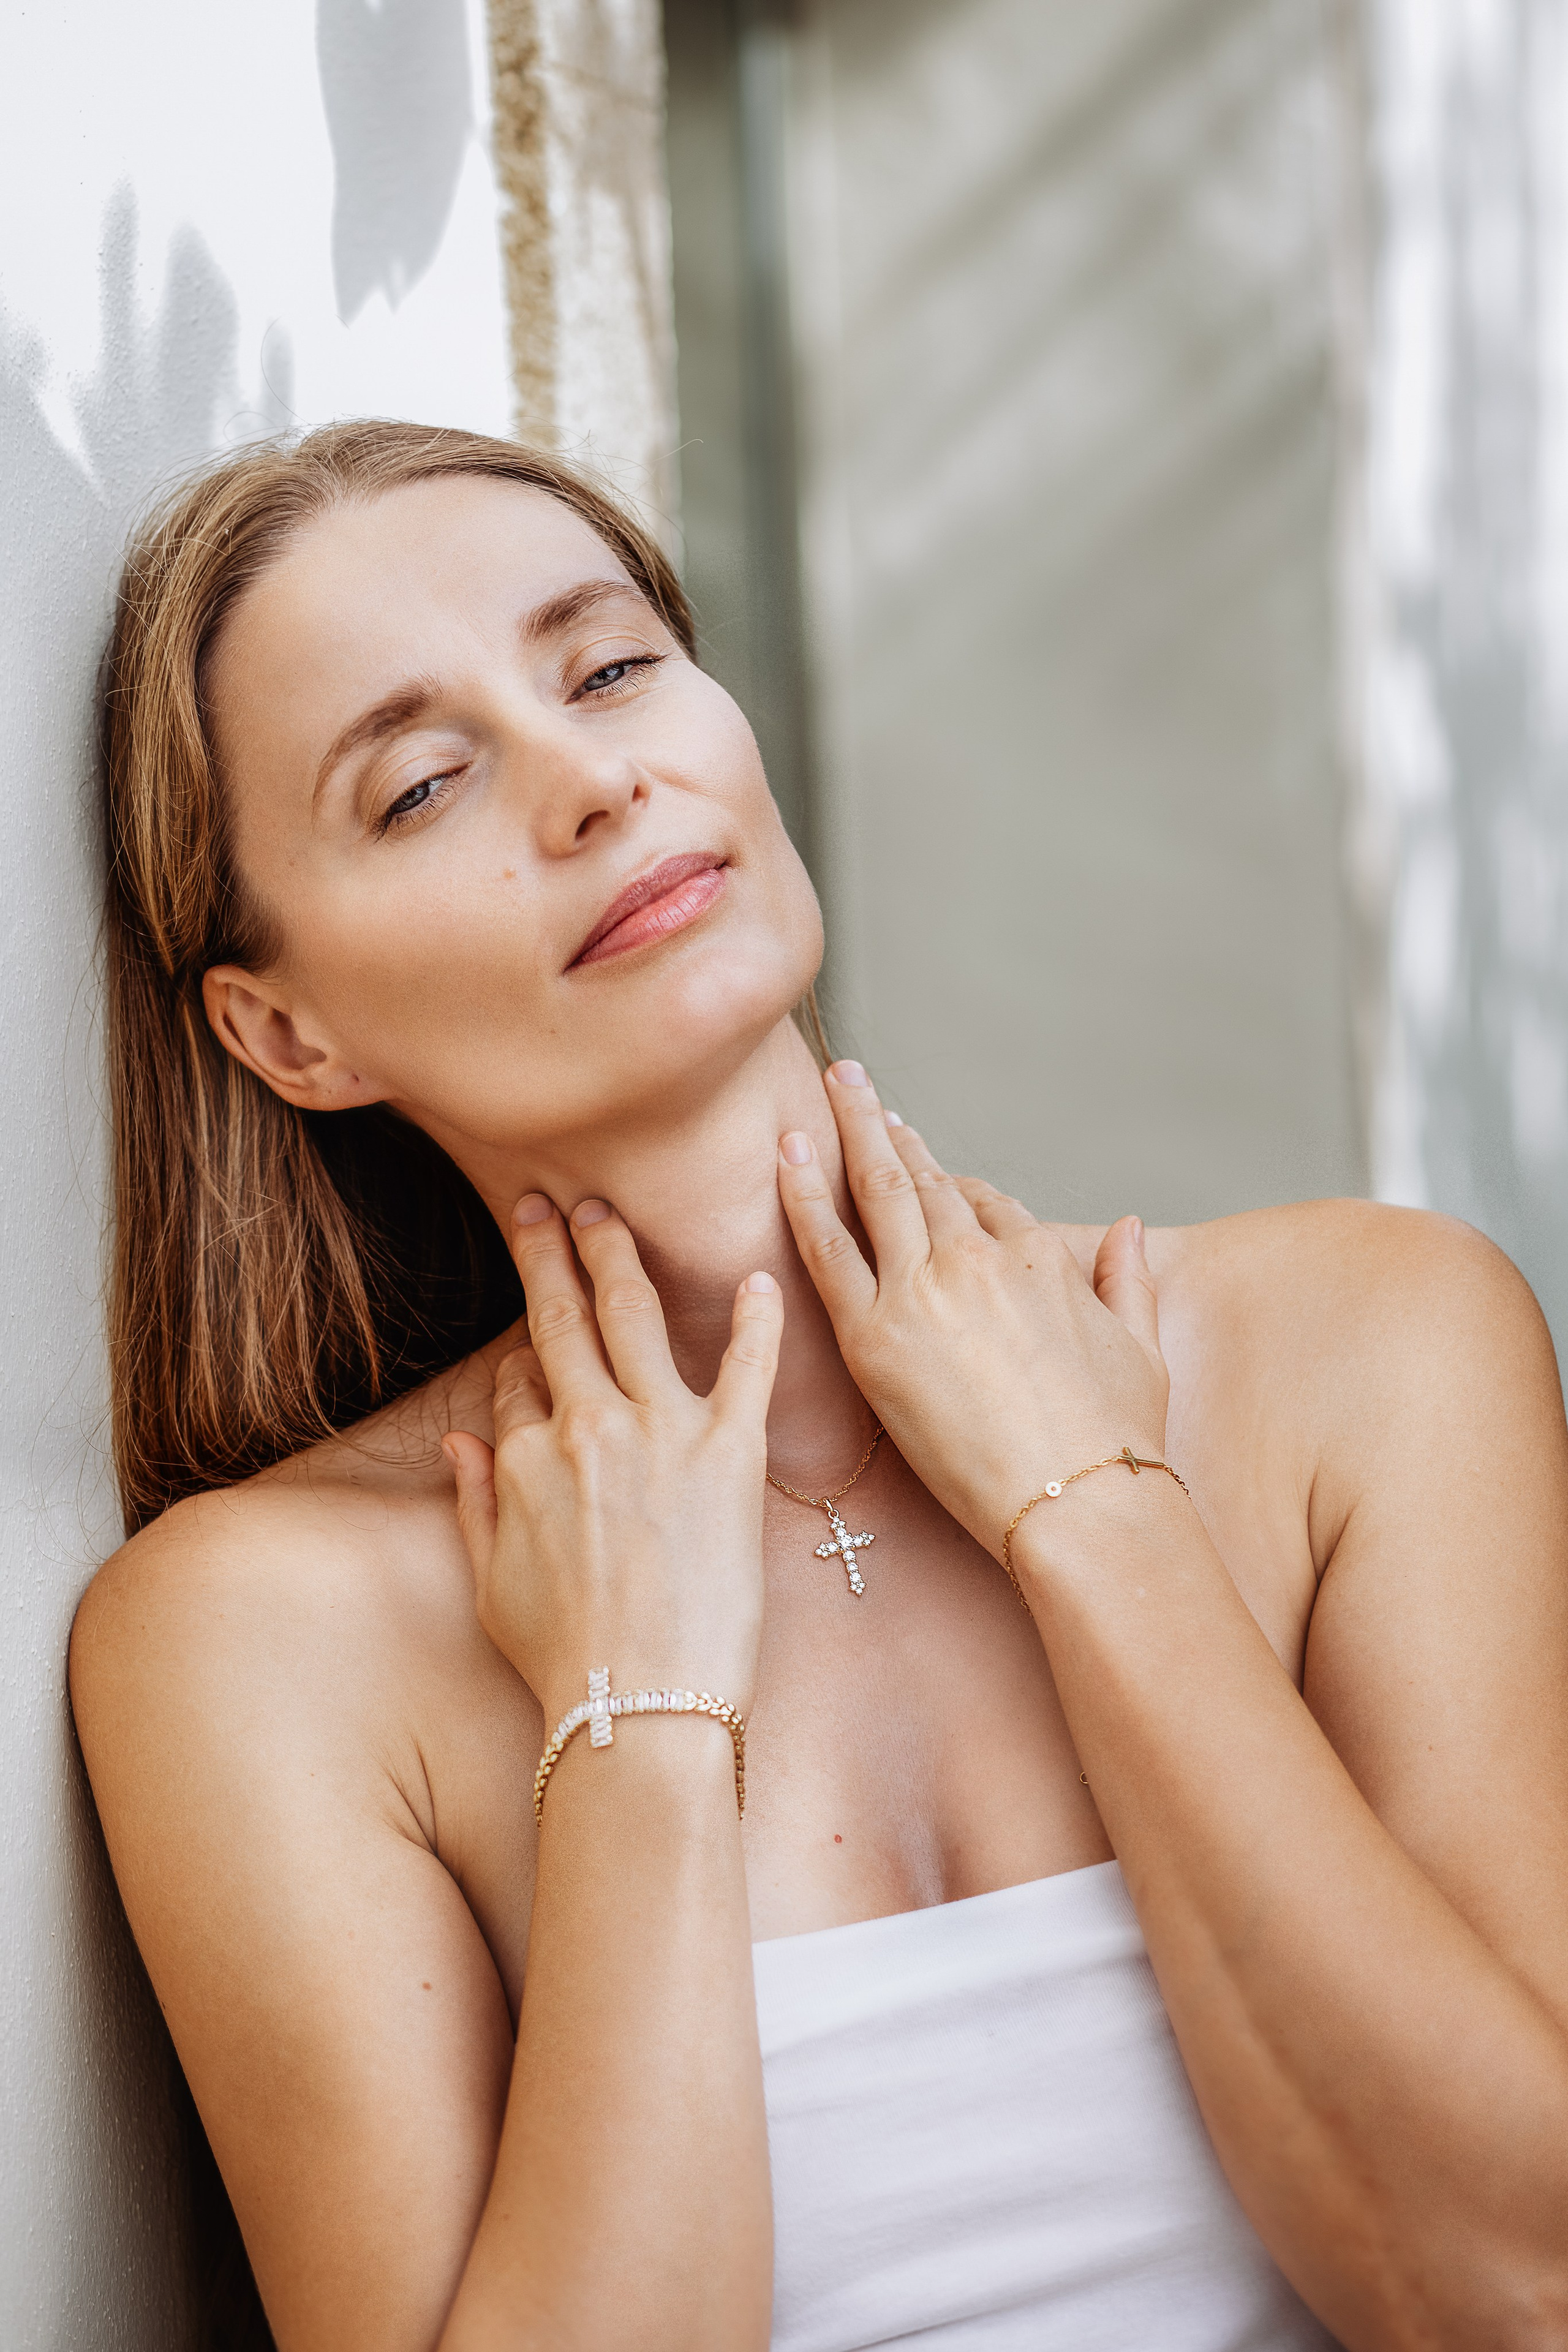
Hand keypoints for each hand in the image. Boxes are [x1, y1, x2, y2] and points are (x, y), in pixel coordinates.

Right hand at [443, 1195, 782, 1726]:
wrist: (642, 1708)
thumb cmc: (566, 1661)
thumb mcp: (492, 1583)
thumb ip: (476, 1502)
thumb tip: (461, 1442)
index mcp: (527, 1456)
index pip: (519, 1375)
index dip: (527, 1355)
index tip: (535, 1339)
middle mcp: (586, 1426)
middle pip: (562, 1316)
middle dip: (552, 1251)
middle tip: (548, 1203)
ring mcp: (660, 1432)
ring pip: (633, 1313)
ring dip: (619, 1252)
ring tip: (612, 1210)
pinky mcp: (730, 1453)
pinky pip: (746, 1365)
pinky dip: (755, 1317)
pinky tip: (762, 1278)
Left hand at [776, 1064, 1168, 1555]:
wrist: (1080, 1503)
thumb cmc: (1117, 1441)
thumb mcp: (1140, 1348)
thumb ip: (1126, 1280)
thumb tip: (1129, 1228)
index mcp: (1037, 1257)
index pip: (983, 1201)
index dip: (950, 1181)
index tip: (925, 1163)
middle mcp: (976, 1259)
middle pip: (923, 1178)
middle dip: (884, 1127)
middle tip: (855, 1084)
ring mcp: (921, 1292)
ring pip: (875, 1192)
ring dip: (846, 1132)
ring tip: (826, 1089)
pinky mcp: (874, 1338)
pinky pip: (827, 1249)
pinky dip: (803, 1194)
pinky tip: (786, 1153)